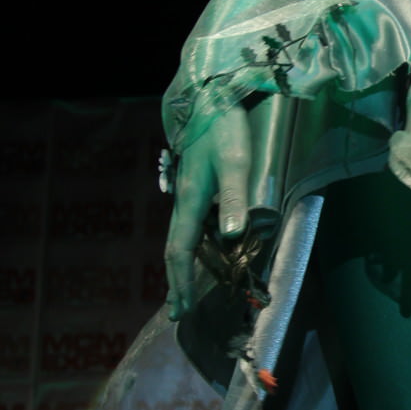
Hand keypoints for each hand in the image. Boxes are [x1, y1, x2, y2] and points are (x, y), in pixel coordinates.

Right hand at [164, 105, 251, 319]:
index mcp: (191, 200)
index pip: (180, 249)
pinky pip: (188, 227)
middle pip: (175, 249)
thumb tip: (230, 235)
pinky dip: (188, 248)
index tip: (184, 306)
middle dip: (175, 281)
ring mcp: (188, 194)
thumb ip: (233, 197)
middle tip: (177, 311)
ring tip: (183, 290)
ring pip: (180, 238)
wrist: (211, 98)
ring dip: (180, 267)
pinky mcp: (196, 187)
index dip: (181, 280)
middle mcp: (184, 201)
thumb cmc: (225, 129)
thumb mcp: (235, 161)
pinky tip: (198, 252)